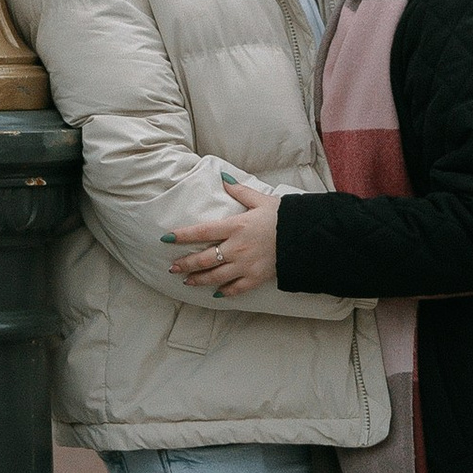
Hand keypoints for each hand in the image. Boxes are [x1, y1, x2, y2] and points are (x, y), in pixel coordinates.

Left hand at [166, 178, 281, 297]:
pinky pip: (235, 289)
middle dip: (185, 264)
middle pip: (204, 259)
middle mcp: (236, 248)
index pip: (201, 232)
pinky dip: (223, 292)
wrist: (306, 236)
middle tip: (172, 268)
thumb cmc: (283, 216)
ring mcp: (245, 265)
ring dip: (198, 280)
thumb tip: (224, 179)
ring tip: (187, 281)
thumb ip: (240, 191)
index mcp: (235, 226)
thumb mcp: (261, 199)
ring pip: (215, 277)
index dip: (182, 236)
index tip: (166, 239)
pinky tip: (215, 293)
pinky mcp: (256, 278)